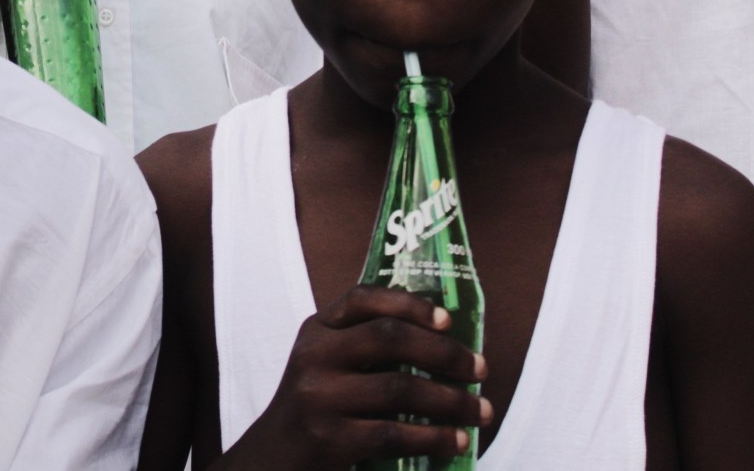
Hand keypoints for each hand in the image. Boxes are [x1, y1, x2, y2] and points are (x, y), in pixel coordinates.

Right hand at [228, 285, 489, 468]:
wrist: (271, 460)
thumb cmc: (316, 410)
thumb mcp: (326, 366)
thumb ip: (364, 348)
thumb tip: (445, 343)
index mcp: (316, 330)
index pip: (362, 299)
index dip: (409, 304)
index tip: (448, 319)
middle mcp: (314, 357)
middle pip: (389, 338)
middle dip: (444, 353)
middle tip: (480, 369)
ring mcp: (319, 398)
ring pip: (399, 388)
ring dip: (452, 401)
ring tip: (482, 410)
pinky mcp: (330, 439)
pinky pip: (394, 434)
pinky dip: (435, 437)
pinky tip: (458, 440)